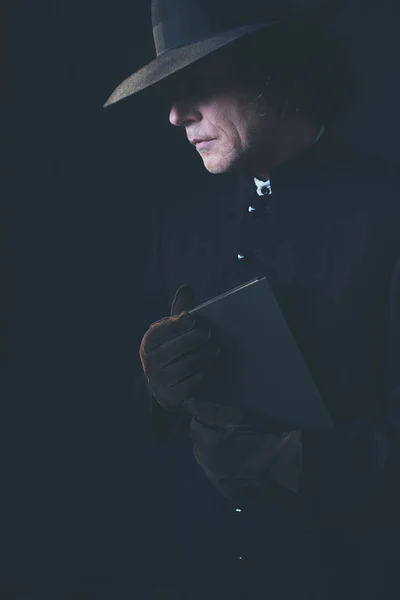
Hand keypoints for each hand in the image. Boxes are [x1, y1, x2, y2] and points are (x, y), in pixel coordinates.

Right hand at [139, 285, 219, 410]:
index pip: (160, 332)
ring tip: (215, 348)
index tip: (192, 317)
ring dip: (203, 355)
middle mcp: (149, 363)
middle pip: (175, 348)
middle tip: (210, 333)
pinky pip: (191, 382)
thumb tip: (187, 289)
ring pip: (186, 365)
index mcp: (148, 344)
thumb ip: (180, 312)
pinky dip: (202, 372)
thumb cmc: (172, 349)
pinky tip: (210, 365)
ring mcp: (160, 381)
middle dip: (194, 339)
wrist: (165, 385)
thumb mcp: (172, 331)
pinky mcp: (172, 396)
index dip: (175, 324)